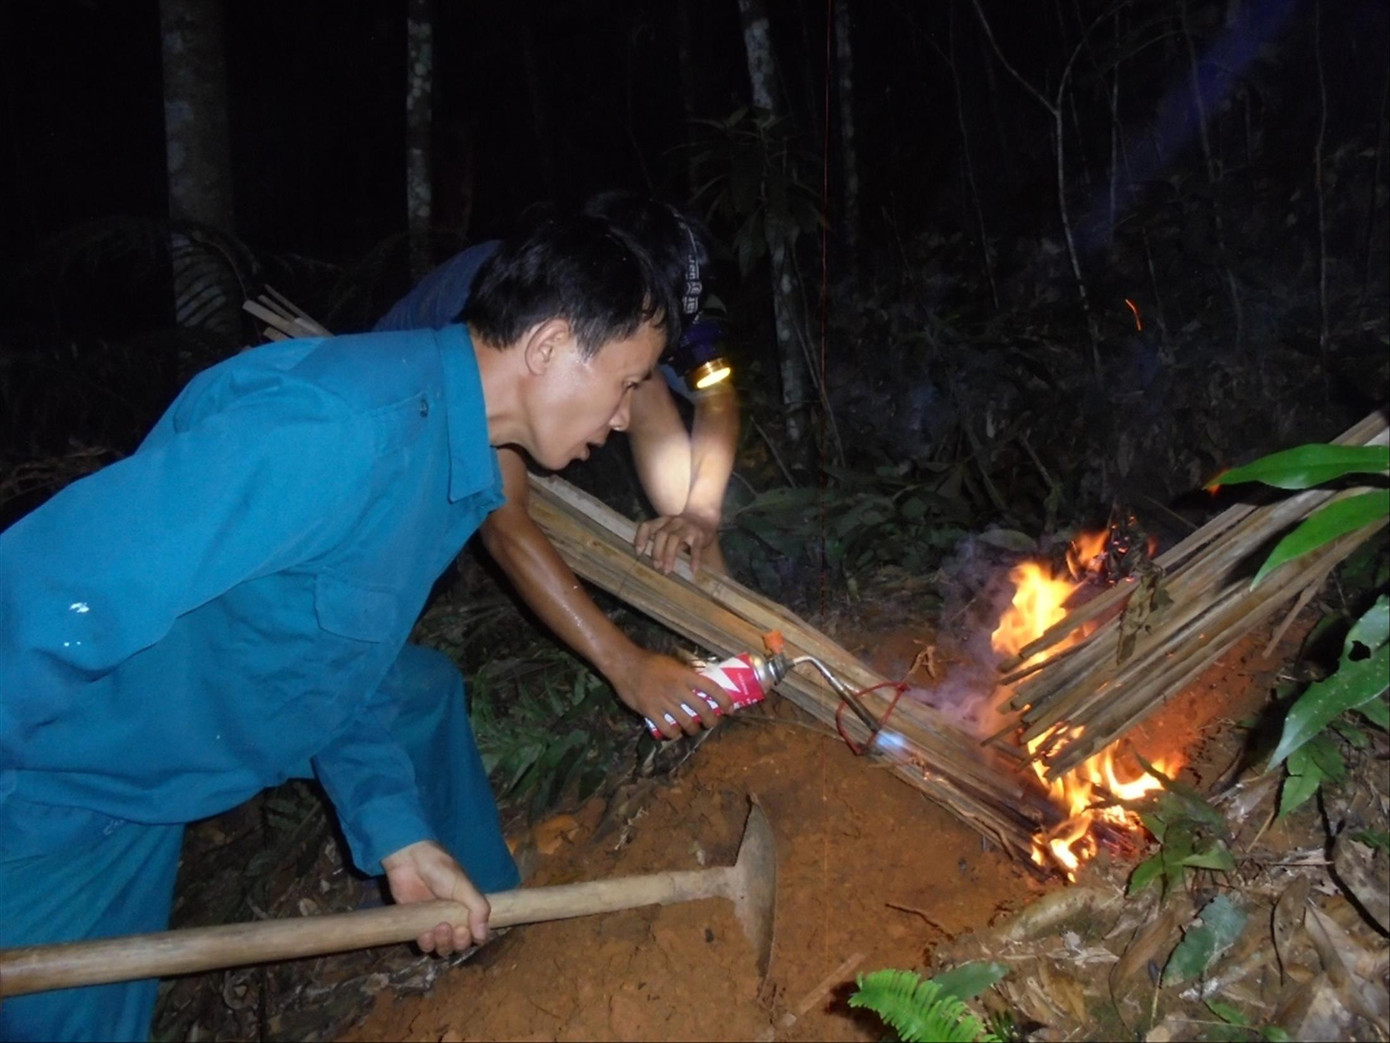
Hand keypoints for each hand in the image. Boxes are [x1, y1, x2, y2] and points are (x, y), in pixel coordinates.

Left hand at [382, 840, 489, 955]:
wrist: (410, 861)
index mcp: (468, 909)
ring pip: (443, 948)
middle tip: (455, 929)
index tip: (467, 929)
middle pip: (460, 944)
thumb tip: (483, 935)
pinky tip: (425, 934)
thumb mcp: (464, 885)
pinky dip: (427, 944)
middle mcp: (453, 919)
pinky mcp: (417, 926)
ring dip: (443, 944)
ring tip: (439, 928)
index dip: (473, 938)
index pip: (476, 933)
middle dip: (459, 942)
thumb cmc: (440, 869)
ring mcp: (434, 924)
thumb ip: (478, 907)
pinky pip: (425, 946)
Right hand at [610, 648, 732, 739]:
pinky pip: (668, 729)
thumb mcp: (673, 663)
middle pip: (703, 710)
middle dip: (712, 720)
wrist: (625, 665)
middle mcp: (678, 689)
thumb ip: (687, 675)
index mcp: (685, 675)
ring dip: (694, 729)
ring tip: (693, 729)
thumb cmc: (650, 662)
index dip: (725, 701)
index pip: (712, 688)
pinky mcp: (651, 712)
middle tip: (712, 723)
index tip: (730, 709)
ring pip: (687, 723)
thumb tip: (701, 683)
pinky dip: (674, 734)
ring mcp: (664, 702)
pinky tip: (674, 732)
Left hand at [635, 511, 719, 573]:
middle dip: (656, 551)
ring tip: (667, 570)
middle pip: (661, 534)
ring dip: (669, 556)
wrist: (704, 517)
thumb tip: (649, 559)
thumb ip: (660, 539)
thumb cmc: (682, 528)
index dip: (641, 538)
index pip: (648, 526)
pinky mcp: (700, 534)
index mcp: (663, 520)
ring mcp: (687, 527)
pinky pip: (696, 547)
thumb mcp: (669, 529)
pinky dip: (694, 559)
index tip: (638, 552)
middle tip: (656, 566)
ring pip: (675, 538)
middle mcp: (674, 521)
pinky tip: (693, 570)